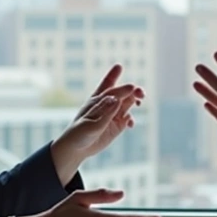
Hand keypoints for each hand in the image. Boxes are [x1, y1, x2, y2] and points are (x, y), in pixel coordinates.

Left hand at [51, 64, 144, 181]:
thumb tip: (117, 99)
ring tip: (139, 102)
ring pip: (128, 103)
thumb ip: (105, 112)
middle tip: (140, 93)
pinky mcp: (117, 126)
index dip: (113, 74)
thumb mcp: (91, 123)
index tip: (118, 66)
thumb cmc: (78, 132)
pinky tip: (130, 124)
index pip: (107, 84)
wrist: (76, 149)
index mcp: (97, 99)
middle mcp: (107, 104)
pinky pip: (128, 119)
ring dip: (135, 100)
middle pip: (123, 92)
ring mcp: (113, 115)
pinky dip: (131, 120)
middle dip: (132, 89)